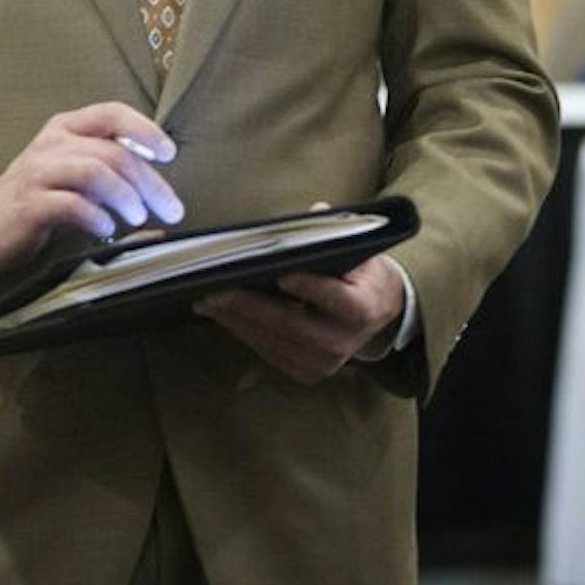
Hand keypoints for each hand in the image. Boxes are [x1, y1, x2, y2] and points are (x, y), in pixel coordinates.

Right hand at [0, 101, 181, 271]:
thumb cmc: (37, 197)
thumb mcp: (74, 174)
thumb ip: (109, 171)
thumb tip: (157, 188)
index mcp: (66, 128)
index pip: (111, 114)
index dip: (144, 130)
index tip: (168, 153)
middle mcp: (52, 143)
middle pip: (113, 153)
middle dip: (149, 182)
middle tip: (170, 209)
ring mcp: (37, 172)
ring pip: (95, 172)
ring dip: (125, 196)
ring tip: (137, 216)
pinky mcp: (28, 203)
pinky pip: (71, 204)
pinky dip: (96, 216)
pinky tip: (106, 227)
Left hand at [194, 252, 405, 385]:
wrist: (378, 314)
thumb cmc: (361, 273)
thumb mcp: (357, 249)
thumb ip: (336, 232)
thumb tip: (316, 212)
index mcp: (363, 308)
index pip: (335, 299)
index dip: (308, 287)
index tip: (280, 274)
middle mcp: (343, 342)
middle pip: (290, 323)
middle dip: (248, 305)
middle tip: (214, 288)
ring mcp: (323, 363)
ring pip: (273, 340)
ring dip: (236, 319)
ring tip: (207, 299)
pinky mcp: (306, 372)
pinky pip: (268, 351)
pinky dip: (243, 331)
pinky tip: (222, 313)